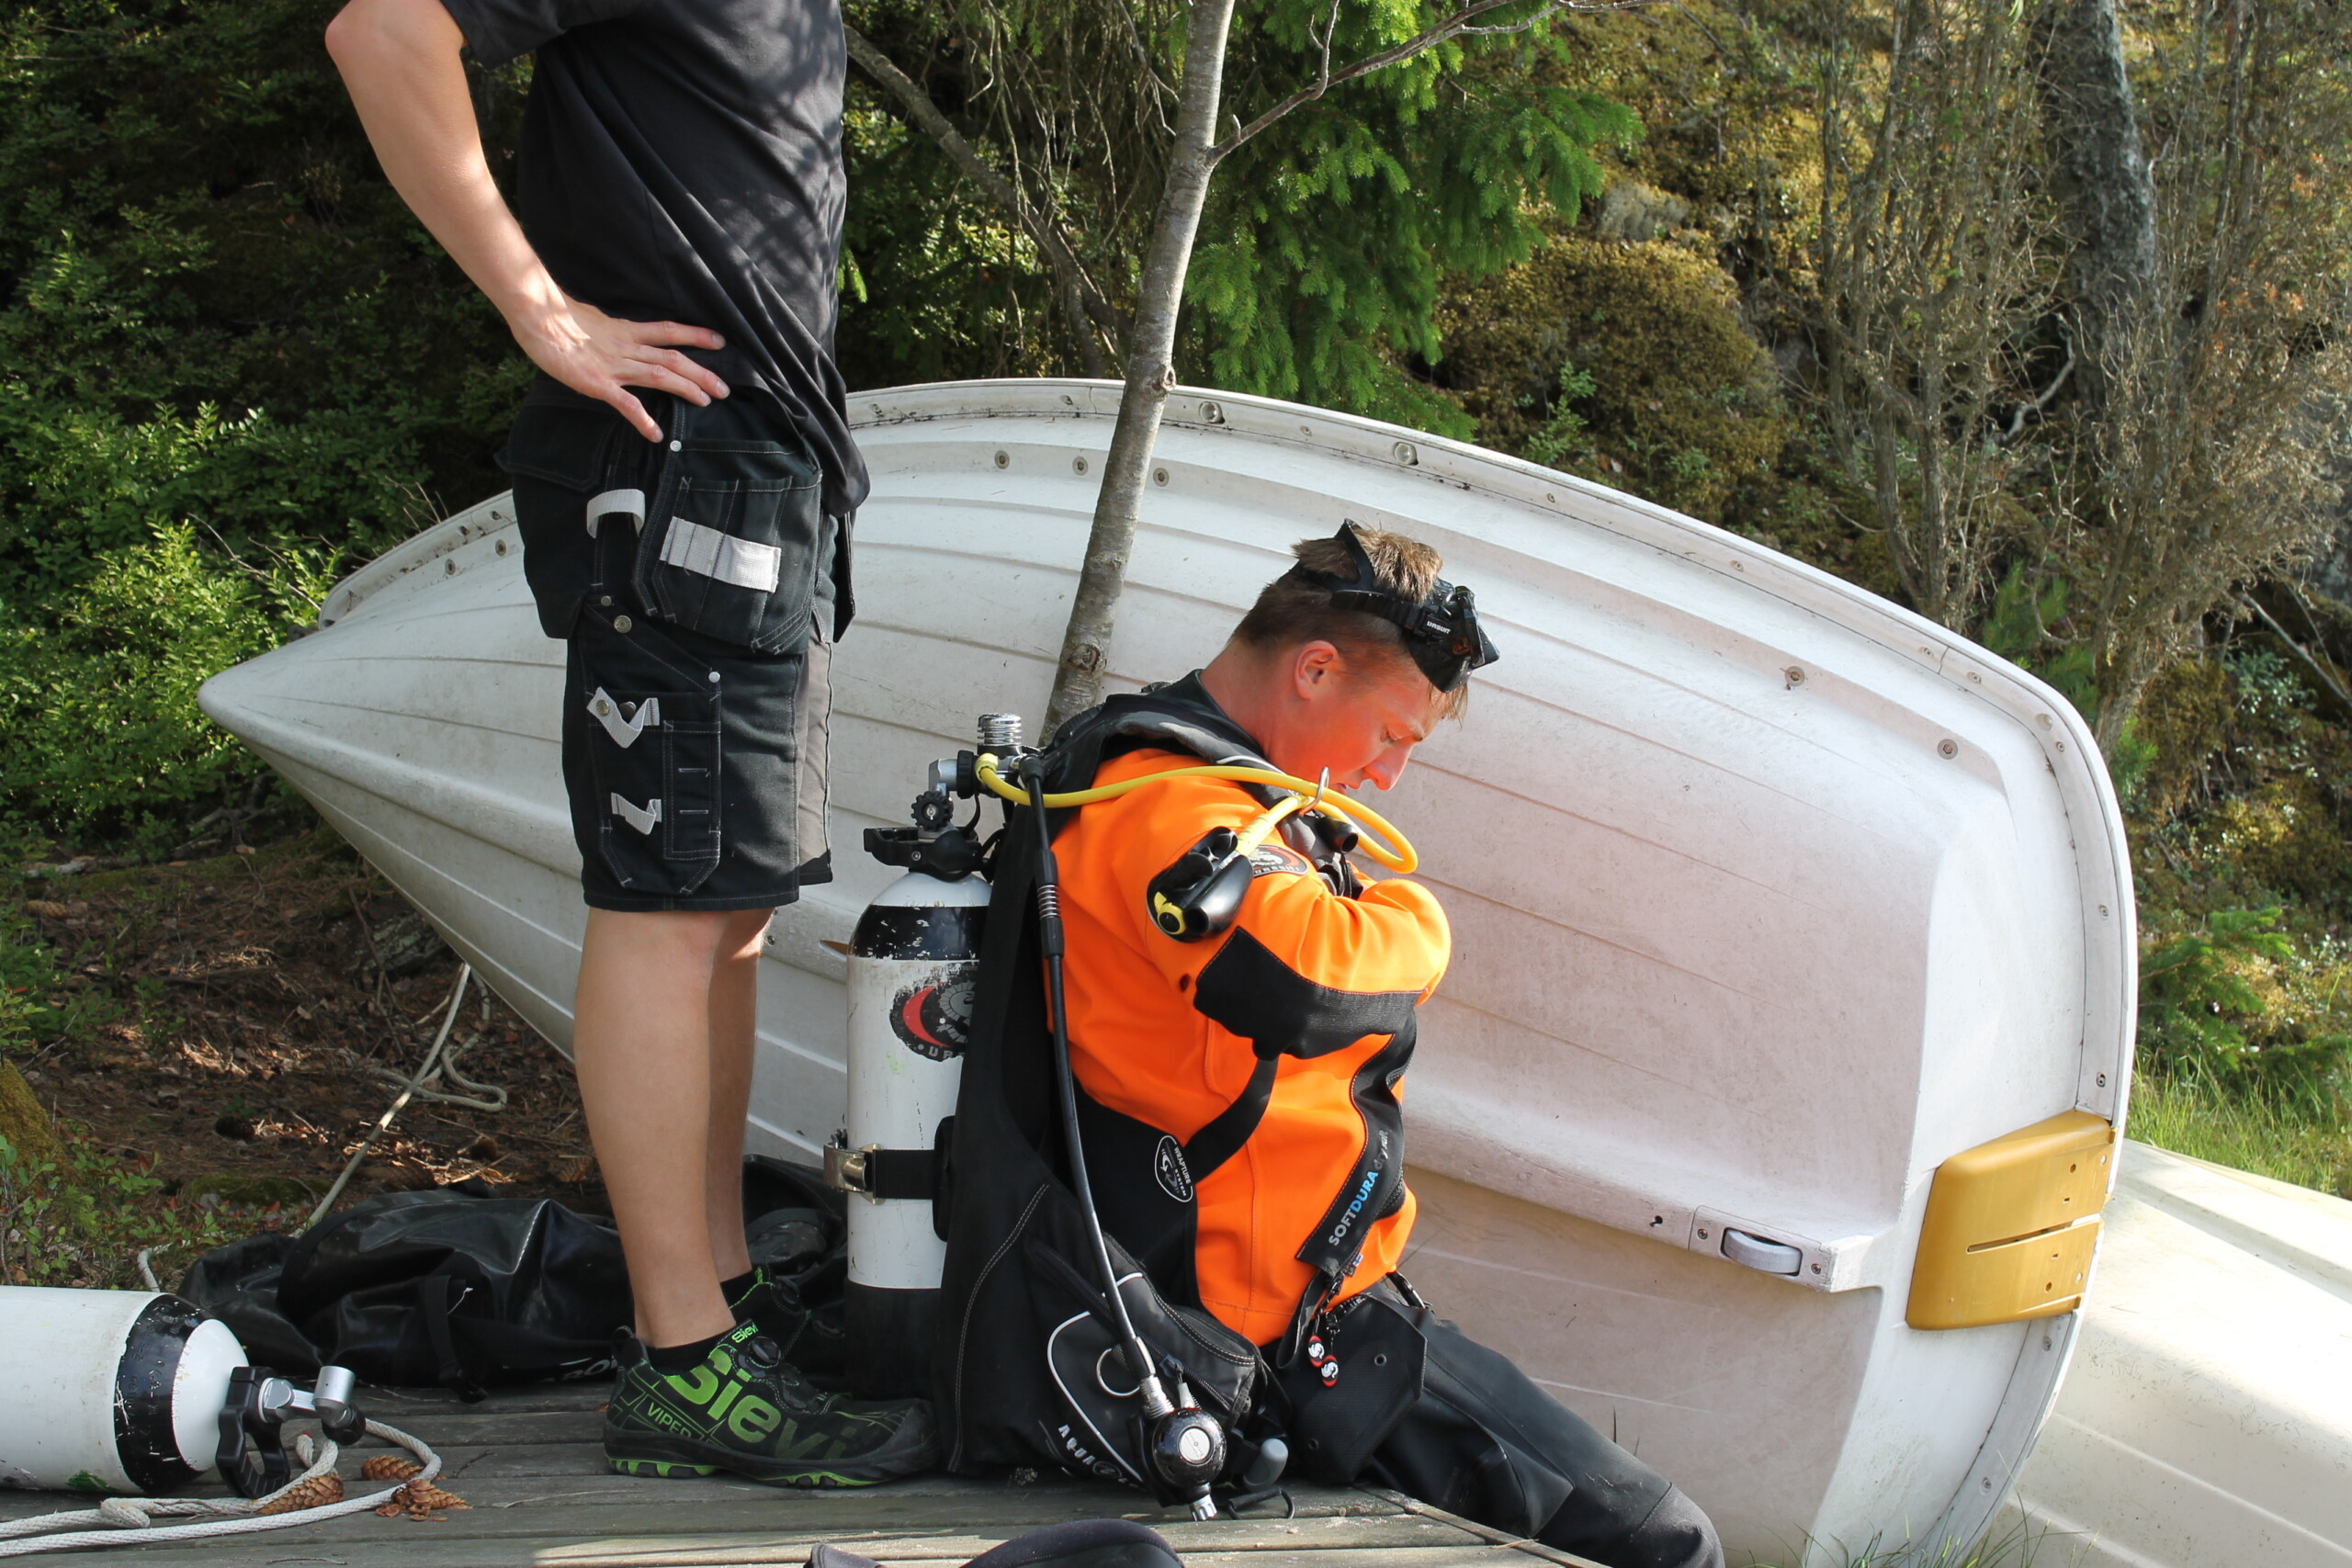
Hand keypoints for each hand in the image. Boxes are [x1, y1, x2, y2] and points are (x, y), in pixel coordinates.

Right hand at [512, 294, 729, 441]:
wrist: (536, 314)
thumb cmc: (554, 316)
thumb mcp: (589, 319)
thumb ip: (606, 330)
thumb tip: (612, 333)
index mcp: (625, 331)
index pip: (668, 331)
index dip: (695, 335)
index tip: (719, 341)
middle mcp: (626, 347)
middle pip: (673, 358)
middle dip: (701, 372)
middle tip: (725, 388)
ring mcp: (613, 365)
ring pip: (659, 375)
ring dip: (686, 388)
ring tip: (707, 400)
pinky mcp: (597, 383)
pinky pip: (625, 403)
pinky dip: (642, 419)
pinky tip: (656, 434)